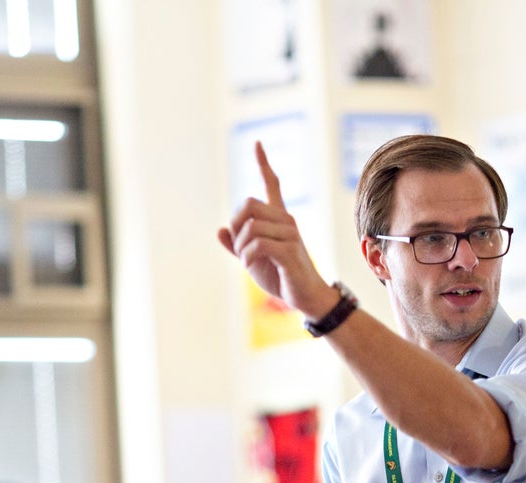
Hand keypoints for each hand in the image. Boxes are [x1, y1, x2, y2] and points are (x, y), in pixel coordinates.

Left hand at [217, 142, 331, 316]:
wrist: (306, 297)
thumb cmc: (281, 276)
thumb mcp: (253, 260)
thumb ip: (237, 246)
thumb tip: (219, 230)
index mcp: (278, 219)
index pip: (272, 184)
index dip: (263, 164)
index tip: (256, 144)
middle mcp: (286, 220)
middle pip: (248, 204)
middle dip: (236, 227)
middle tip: (241, 248)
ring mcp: (290, 234)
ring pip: (250, 227)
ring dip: (241, 248)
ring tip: (249, 262)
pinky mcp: (289, 251)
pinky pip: (257, 244)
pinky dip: (247, 257)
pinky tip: (251, 265)